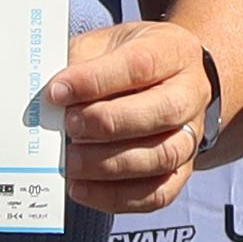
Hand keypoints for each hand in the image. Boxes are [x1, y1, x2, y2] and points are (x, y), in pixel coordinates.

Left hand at [45, 19, 225, 215]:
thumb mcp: (105, 44)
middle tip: (70, 126)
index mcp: (172, 52)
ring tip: (72, 161)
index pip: (140, 65)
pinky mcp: (181, 170)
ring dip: (110, 164)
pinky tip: (82, 188)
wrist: (167, 78)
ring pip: (162, 156)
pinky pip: (158, 193)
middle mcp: (190, 94)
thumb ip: (79, 64)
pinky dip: (116, 197)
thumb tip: (52, 98)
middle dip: (108, 123)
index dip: (96, 80)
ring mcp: (190, 135)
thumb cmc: (128, 60)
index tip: (58, 91)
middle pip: (161, 111)